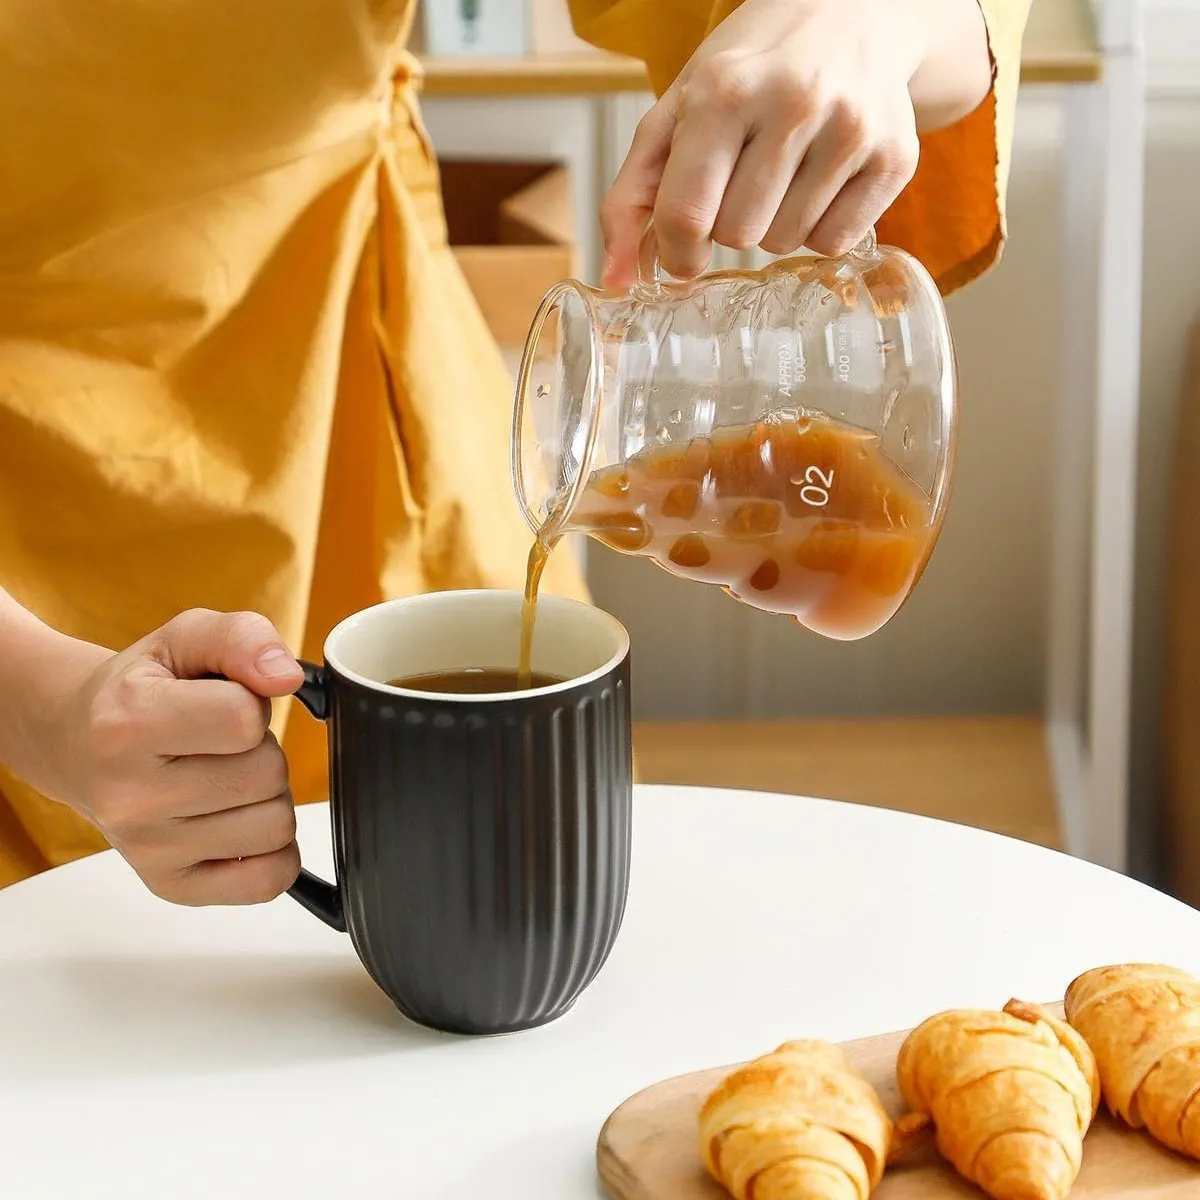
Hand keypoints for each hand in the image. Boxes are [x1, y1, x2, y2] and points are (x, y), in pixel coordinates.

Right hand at [37, 609, 304, 905]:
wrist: (78, 742)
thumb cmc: (141, 689)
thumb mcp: (187, 637)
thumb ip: (243, 638)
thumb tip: (285, 677)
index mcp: (128, 723)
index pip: (244, 719)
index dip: (251, 703)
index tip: (222, 702)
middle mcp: (131, 795)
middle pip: (267, 775)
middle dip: (262, 750)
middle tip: (222, 744)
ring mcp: (150, 848)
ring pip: (276, 826)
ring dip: (267, 797)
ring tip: (224, 777)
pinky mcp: (172, 885)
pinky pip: (268, 880)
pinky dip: (272, 850)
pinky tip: (238, 820)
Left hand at [600, 0, 986, 286]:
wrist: (851, 11)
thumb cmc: (749, 70)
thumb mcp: (678, 112)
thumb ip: (633, 196)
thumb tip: (614, 280)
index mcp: (726, 91)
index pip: (686, 214)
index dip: (677, 251)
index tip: (682, 250)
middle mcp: (795, 105)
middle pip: (738, 235)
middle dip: (729, 224)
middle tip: (743, 179)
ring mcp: (852, 131)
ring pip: (786, 243)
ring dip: (774, 225)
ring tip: (783, 172)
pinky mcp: (895, 157)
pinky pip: (833, 242)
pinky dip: (818, 227)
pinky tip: (819, 181)